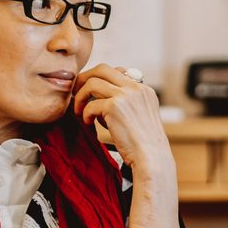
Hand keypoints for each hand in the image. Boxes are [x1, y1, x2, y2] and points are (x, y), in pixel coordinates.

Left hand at [70, 64, 173, 178]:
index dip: (101, 79)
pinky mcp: (115, 107)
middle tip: (75, 91)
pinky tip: (88, 123)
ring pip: (93, 82)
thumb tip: (100, 100)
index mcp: (144, 90)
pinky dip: (85, 114)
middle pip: (103, 69)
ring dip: (81, 96)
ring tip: (79, 110)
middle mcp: (136, 89)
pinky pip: (90, 104)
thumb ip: (126, 105)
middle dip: (85, 78)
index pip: (118, 71)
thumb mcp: (140, 117)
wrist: (152, 158)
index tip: (90, 91)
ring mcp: (126, 96)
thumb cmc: (144, 145)